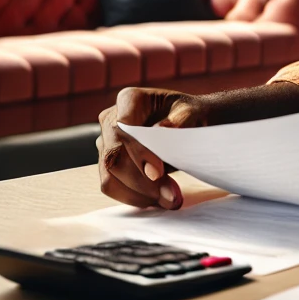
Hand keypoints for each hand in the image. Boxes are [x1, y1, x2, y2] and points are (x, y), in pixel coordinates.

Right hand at [97, 87, 209, 209]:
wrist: (189, 125)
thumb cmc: (190, 115)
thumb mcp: (192, 112)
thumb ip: (179, 120)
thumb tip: (160, 131)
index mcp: (130, 99)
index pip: (123, 127)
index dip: (137, 152)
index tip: (158, 172)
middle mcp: (110, 119)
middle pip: (113, 156)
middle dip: (141, 181)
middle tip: (171, 196)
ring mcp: (106, 142)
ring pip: (109, 176)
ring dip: (138, 194)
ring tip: (168, 200)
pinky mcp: (108, 164)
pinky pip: (111, 186)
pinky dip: (133, 197)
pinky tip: (156, 200)